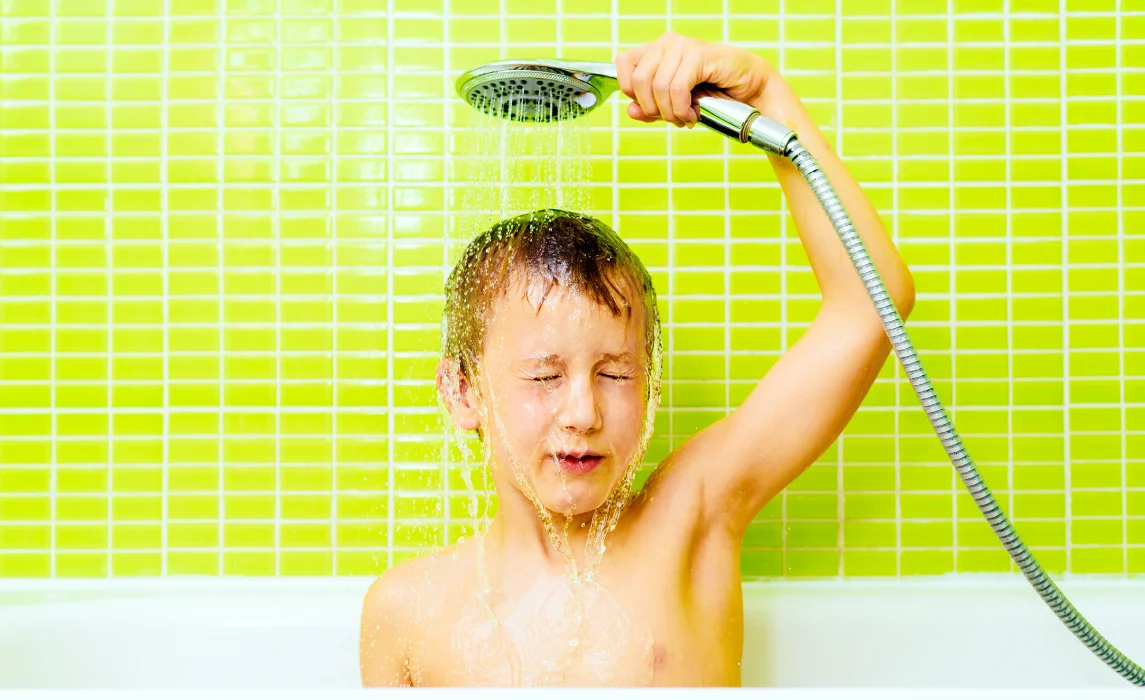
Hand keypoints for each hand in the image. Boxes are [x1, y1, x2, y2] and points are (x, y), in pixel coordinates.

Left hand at [615, 32, 775, 127]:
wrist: (748, 89)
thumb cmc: (711, 95)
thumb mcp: (672, 106)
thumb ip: (648, 108)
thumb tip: (630, 111)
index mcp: (655, 50)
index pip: (622, 64)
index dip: (630, 91)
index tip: (650, 107)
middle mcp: (665, 43)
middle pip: (637, 81)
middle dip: (652, 108)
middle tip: (672, 117)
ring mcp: (681, 46)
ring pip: (656, 87)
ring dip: (670, 112)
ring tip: (685, 117)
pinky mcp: (697, 54)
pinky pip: (676, 88)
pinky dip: (682, 108)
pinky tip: (693, 114)